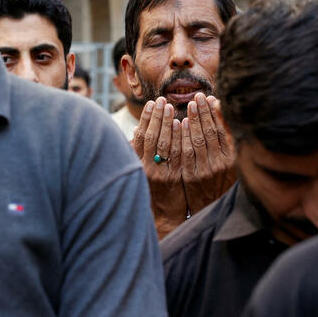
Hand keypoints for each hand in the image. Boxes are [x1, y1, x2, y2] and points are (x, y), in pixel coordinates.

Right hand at [133, 97, 187, 237]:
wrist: (164, 215)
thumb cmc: (152, 190)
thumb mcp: (141, 170)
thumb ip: (138, 152)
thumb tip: (136, 130)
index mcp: (136, 164)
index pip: (140, 137)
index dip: (145, 119)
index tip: (151, 104)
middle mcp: (146, 168)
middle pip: (152, 137)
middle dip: (157, 117)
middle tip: (162, 100)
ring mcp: (161, 173)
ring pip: (165, 144)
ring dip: (168, 123)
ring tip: (171, 106)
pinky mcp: (176, 178)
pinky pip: (179, 154)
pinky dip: (179, 137)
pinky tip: (181, 124)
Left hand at [180, 94, 234, 214]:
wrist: (211, 207)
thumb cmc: (221, 180)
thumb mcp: (231, 162)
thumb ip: (228, 140)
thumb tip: (223, 111)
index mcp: (233, 158)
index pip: (224, 130)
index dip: (217, 113)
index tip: (211, 98)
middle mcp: (221, 164)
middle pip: (211, 133)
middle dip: (204, 112)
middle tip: (199, 96)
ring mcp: (205, 170)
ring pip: (197, 140)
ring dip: (193, 120)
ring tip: (190, 104)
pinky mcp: (191, 176)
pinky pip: (185, 152)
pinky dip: (183, 136)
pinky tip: (180, 123)